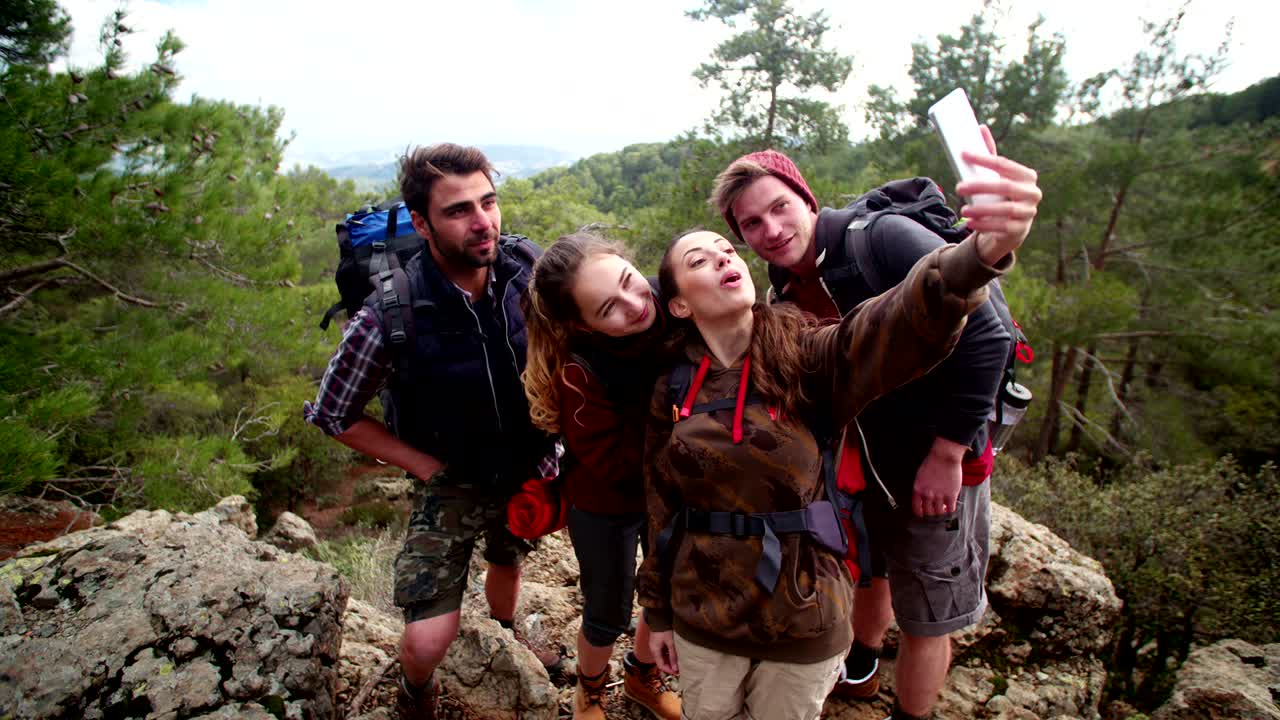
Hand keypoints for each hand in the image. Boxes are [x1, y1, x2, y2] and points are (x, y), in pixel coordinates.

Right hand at [649, 630, 678, 674]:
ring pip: (663, 658)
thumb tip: (676, 669)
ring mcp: (655, 646)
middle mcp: (654, 650)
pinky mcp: (658, 643)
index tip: (677, 673)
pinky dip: (669, 655)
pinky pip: (663, 652)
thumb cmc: (664, 630)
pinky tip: (675, 654)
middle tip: (680, 668)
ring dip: (670, 661)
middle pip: (662, 663)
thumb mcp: (670, 643)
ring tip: (679, 662)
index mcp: (655, 651)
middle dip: (670, 667)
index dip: (669, 671)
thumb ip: (673, 656)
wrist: (659, 618)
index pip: (661, 666)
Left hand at [912, 437, 964, 517]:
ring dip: (941, 512)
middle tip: (935, 511)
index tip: (923, 513)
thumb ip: (921, 487)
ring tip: (943, 509)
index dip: (920, 513)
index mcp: (918, 490)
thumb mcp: (920, 476)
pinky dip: (950, 510)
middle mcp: (927, 495)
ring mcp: (939, 496)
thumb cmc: (932, 462)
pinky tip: (950, 507)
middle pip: (928, 512)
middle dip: (931, 513)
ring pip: (939, 512)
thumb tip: (922, 497)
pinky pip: (950, 509)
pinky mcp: (951, 495)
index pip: (916, 508)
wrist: (944, 456)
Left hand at [959, 125, 1041, 264]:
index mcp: (1027, 176)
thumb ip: (990, 155)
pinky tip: (970, 222)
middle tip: (959, 187)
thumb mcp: (997, 177)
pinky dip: (984, 225)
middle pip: (1005, 186)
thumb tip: (981, 128)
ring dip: (981, 209)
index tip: (963, 154)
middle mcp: (1032, 193)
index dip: (983, 159)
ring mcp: (1029, 212)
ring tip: (962, 209)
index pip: (1004, 164)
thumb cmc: (1002, 196)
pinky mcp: (1021, 229)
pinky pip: (1002, 227)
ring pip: (1005, 209)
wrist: (1013, 227)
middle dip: (980, 186)